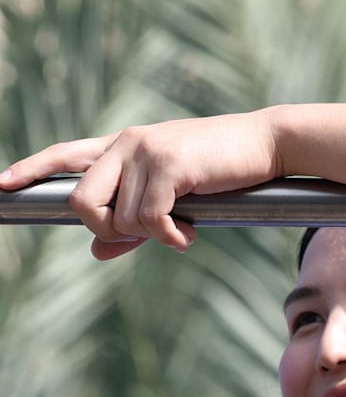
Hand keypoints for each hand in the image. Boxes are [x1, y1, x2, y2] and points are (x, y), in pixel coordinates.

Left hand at [0, 111, 279, 259]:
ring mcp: (147, 151)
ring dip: (152, 236)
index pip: (64, 155)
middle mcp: (127, 143)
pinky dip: (170, 237)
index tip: (3, 185)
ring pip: (121, 218)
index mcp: (124, 146)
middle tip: (140, 237)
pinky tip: (189, 235)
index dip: (31, 170)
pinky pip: (151, 219)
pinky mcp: (170, 165)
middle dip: (106, 230)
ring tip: (183, 230)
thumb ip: (135, 222)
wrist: (267, 145)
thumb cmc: (226, 170)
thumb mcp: (176, 195)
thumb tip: (99, 252)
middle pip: (81, 200)